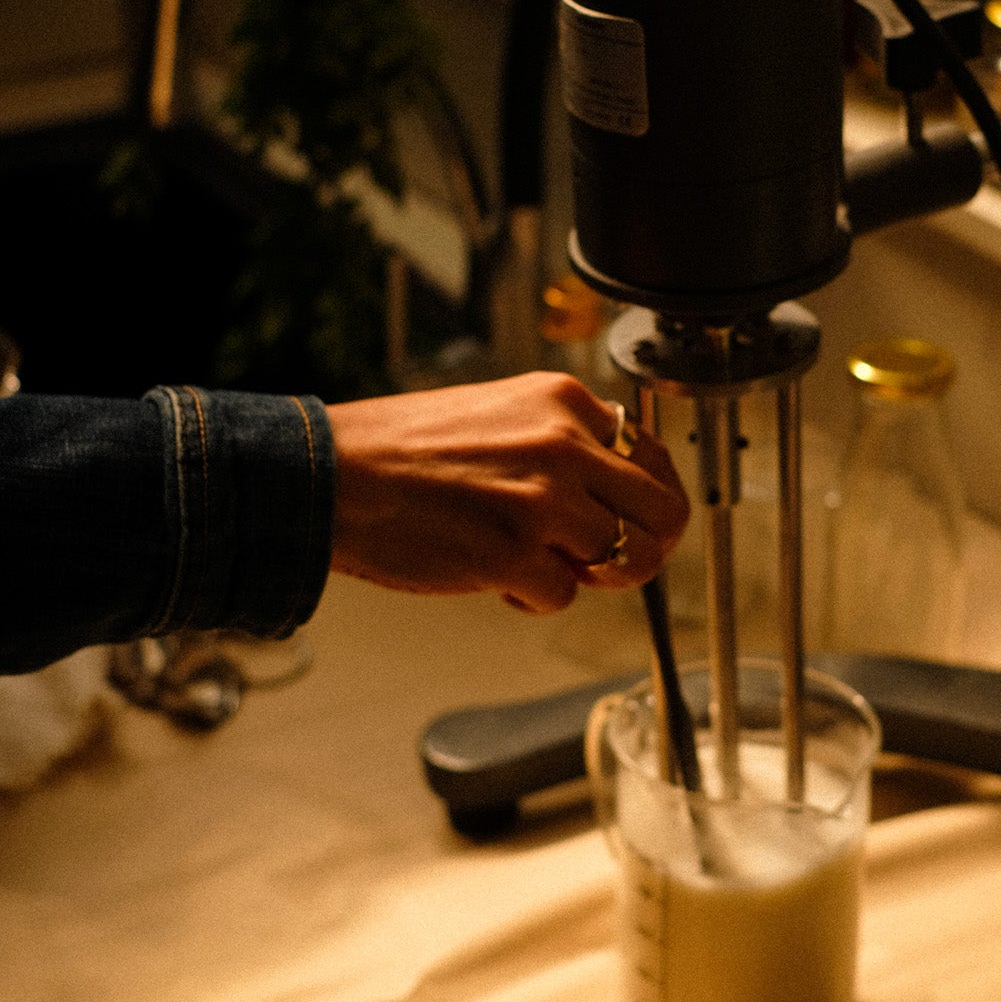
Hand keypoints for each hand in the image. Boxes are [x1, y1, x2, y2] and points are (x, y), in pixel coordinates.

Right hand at [326, 373, 689, 613]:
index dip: (642, 499)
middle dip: (647, 548)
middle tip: (612, 564)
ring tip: (533, 564)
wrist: (334, 474)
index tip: (630, 520)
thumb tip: (614, 490)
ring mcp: (544, 500)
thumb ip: (562, 440)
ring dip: (581, 575)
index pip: (650, 455)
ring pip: (620, 558)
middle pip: (664, 513)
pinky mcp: (514, 553)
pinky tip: (495, 578)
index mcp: (564, 401)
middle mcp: (565, 445)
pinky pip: (562, 596)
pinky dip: (533, 600)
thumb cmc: (403, 449)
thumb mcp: (501, 411)